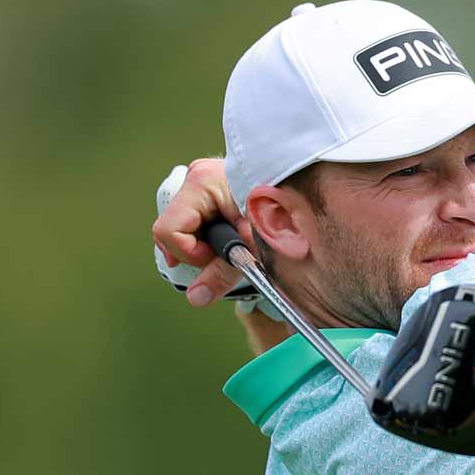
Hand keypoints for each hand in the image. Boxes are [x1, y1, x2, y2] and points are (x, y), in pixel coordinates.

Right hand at [153, 163, 284, 321]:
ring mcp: (203, 180)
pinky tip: (227, 237)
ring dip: (202, 243)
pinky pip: (194, 219)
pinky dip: (208, 235)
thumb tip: (196, 297)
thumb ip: (222, 273)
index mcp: (203, 184)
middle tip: (226, 251)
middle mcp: (198, 177)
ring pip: (182, 226)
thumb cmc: (284, 213)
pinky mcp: (212, 187)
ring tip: (232, 242)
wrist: (306, 193)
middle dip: (196, 249)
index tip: (217, 256)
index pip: (168, 231)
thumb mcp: (253, 247)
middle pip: (173, 229)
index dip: (190, 253)